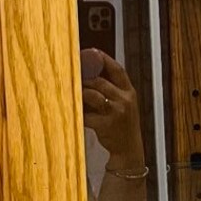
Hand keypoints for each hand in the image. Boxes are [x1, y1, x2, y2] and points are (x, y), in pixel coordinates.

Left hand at [81, 50, 144, 171]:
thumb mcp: (125, 104)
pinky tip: (72, 109)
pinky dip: (78, 112)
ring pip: (92, 94)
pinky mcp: (105, 125)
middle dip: (84, 75)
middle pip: (100, 81)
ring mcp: (116, 112)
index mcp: (129, 92)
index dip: (104, 59)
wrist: (129, 149)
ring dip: (79, 91)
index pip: (118, 70)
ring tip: (70, 89)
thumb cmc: (123, 125)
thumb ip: (113, 89)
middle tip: (72, 72)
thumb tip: (91, 74)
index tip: (92, 51)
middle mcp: (124, 100)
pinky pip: (87, 114)